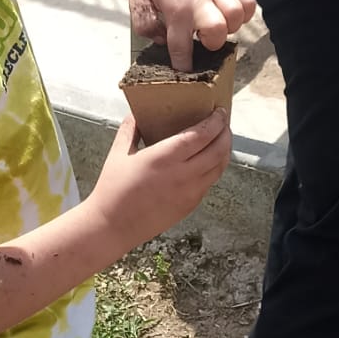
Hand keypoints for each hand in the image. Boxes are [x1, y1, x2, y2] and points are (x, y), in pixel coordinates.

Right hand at [88, 112, 230, 256]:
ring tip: (221, 140)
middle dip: (225, 133)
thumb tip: (137, 113)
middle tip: (224, 123)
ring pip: (218, 168)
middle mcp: (182, 174)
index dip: (215, 122)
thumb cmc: (112, 189)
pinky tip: (209, 162)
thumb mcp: (118, 154)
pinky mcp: (189, 206)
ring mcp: (189, 192)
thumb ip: (130, 130)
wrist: (113, 226)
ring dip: (224, 151)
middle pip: (217, 150)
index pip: (201, 135)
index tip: (219, 111)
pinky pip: (209, 183)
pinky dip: (215, 168)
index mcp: (164, 158)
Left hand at [131, 0, 255, 66]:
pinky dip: (245, 13)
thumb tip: (163, 40)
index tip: (184, 70)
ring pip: (238, 16)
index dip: (183, 62)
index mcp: (176, 5)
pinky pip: (250, 3)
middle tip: (202, 37)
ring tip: (217, 22)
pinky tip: (230, 13)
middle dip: (212, 42)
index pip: (181, 44)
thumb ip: (144, 23)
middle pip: (217, 31)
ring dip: (230, 27)